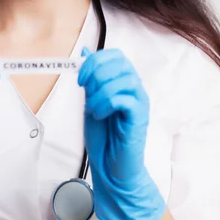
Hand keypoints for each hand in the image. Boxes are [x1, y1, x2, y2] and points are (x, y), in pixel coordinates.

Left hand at [78, 48, 165, 219]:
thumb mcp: (91, 99)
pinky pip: (124, 99)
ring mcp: (139, 102)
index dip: (95, 61)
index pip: (115, 55)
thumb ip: (91, 78)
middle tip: (85, 92)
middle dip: (96, 74)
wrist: (110, 166)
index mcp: (123, 81)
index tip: (80, 78)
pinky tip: (99, 115)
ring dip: (100, 92)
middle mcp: (135, 88)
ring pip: (124, 79)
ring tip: (93, 109)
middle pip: (120, 63)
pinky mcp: (139, 117)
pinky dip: (106, 104)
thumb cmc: (104, 136)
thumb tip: (85, 52)